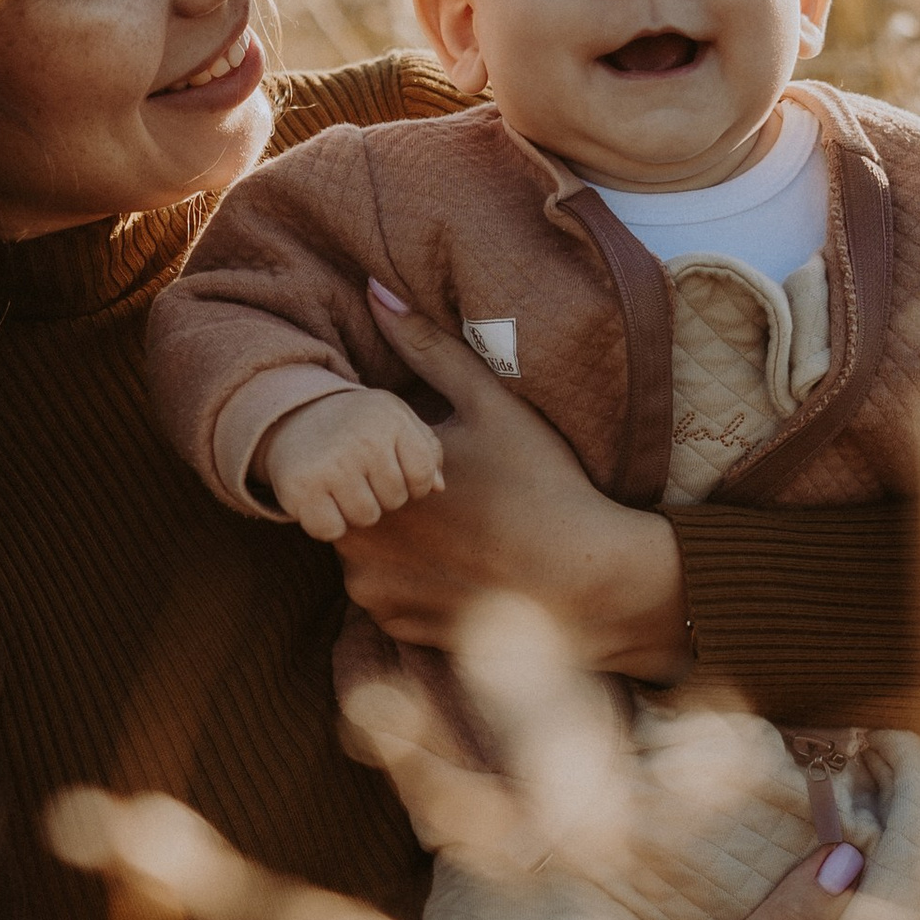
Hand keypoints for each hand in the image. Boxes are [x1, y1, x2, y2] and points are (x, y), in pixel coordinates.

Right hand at [261, 386, 445, 539]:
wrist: (291, 416)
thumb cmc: (355, 423)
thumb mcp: (395, 419)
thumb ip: (426, 449)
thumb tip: (438, 487)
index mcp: (390, 420)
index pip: (422, 477)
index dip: (411, 483)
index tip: (392, 471)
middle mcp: (361, 440)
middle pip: (395, 500)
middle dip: (381, 494)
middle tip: (360, 474)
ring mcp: (330, 465)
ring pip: (365, 517)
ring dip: (355, 510)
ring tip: (341, 486)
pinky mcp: (300, 488)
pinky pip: (331, 530)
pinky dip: (327, 523)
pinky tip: (321, 500)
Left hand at [332, 290, 689, 677]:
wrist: (586, 581)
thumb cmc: (539, 483)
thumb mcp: (487, 402)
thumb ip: (425, 347)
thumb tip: (373, 289)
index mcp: (368, 487)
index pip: (333, 461)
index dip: (367, 450)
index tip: (409, 448)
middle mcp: (356, 547)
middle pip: (345, 504)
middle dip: (377, 493)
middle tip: (438, 487)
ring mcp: (375, 596)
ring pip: (362, 551)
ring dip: (390, 537)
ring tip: (450, 524)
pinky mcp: (398, 629)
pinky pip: (384, 594)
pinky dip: (408, 577)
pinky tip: (455, 560)